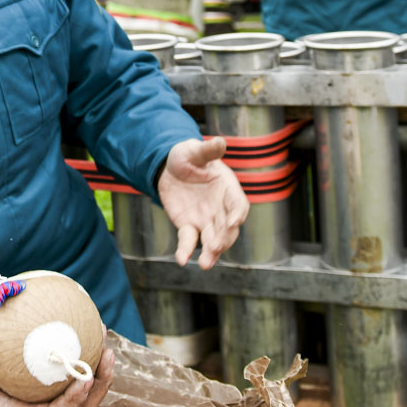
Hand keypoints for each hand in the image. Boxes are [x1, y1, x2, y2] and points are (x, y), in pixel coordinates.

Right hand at [0, 335, 113, 406]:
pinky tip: (87, 337)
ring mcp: (47, 403)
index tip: (85, 380)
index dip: (73, 401)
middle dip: (98, 385)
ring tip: (106, 345)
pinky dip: (84, 363)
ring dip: (98, 374)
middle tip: (107, 355)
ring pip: (82, 396)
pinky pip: (71, 380)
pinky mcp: (48, 392)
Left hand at [156, 137, 248, 268]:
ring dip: (211, 252)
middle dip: (223, 238)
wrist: (169, 168)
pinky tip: (181, 259)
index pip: (238, 204)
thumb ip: (207, 150)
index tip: (234, 222)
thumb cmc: (187, 156)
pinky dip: (186, 250)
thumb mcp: (194, 151)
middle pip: (228, 228)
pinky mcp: (189, 226)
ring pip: (212, 239)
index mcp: (227, 188)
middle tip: (216, 247)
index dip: (237, 213)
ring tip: (205, 264)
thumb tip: (220, 142)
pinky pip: (189, 241)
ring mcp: (206, 220)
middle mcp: (220, 208)